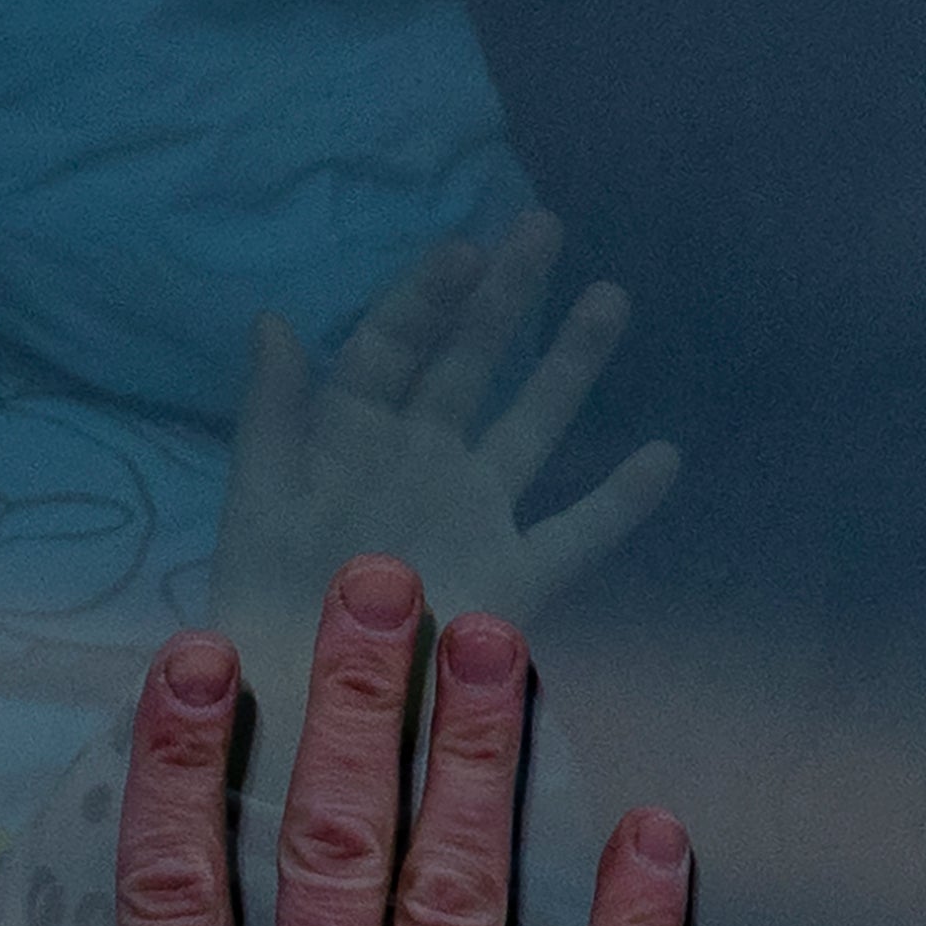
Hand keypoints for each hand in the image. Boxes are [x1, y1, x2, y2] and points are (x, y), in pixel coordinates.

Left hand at [210, 214, 679, 678]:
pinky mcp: (516, 576)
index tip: (461, 250)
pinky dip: (621, 499)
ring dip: (569, 364)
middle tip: (541, 225)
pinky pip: (579, 531)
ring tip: (610, 297)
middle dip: (503, 299)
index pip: (389, 351)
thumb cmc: (272, 607)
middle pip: (466, 367)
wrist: (314, 700)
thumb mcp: (259, 501)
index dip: (421, 299)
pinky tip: (665, 455)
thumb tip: (273, 318)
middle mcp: (419, 466)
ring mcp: (473, 516)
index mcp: (352, 443)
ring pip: (530, 425)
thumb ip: (272, 413)